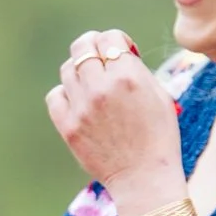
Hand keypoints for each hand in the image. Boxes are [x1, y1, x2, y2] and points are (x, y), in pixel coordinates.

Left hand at [47, 32, 182, 211]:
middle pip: (82, 46)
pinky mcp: (68, 126)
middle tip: (101, 59)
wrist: (145, 178)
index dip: (115, 41)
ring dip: (80, 71)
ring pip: (67, 69)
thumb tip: (119, 53)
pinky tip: (78, 102)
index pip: (109, 37)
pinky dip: (65, 94)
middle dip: (93, 47)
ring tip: (93, 84)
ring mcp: (81, 107)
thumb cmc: (160, 137)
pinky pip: (55, 96)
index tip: (122, 53)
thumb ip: (137, 69)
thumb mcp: (160, 95)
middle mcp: (101, 87)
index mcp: (128, 76)